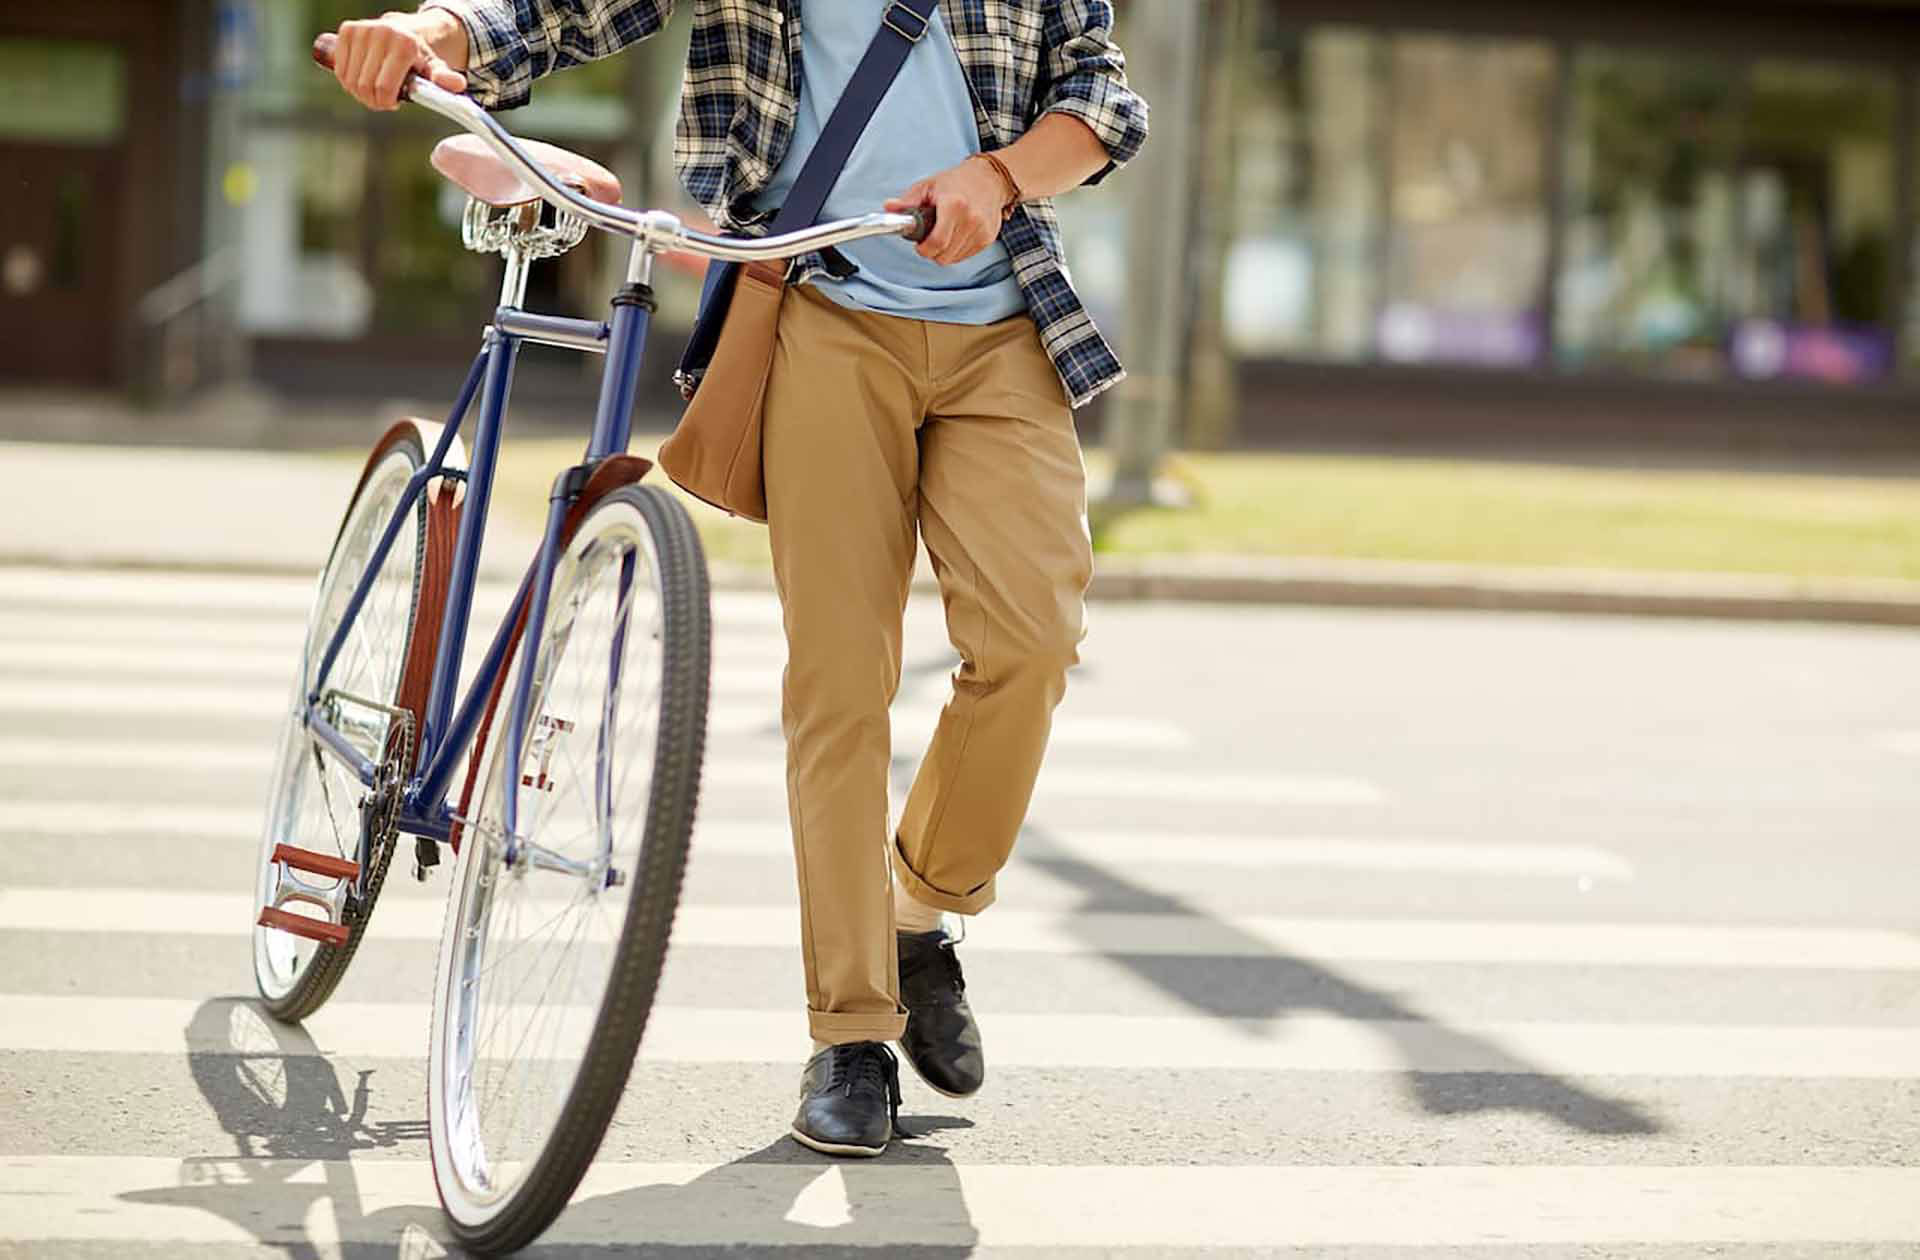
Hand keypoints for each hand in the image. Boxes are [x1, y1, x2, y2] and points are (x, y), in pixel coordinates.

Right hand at [331, 12, 466, 109]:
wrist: (405, 30)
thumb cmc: (420, 57)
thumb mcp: (435, 69)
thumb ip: (444, 79)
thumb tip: (457, 85)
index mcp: (404, 44)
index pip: (384, 88)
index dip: (386, 103)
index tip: (394, 103)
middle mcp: (382, 33)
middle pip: (365, 86)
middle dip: (373, 100)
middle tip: (383, 99)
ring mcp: (362, 30)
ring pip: (350, 79)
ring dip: (359, 92)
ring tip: (374, 88)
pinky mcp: (347, 30)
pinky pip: (340, 68)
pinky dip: (348, 80)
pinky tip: (362, 77)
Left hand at [884, 157, 1009, 265]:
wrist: (988, 179)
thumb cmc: (956, 182)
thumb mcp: (928, 186)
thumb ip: (907, 201)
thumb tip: (889, 207)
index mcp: (954, 205)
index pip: (937, 243)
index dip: (924, 249)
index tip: (920, 245)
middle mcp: (971, 219)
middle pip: (944, 255)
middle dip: (932, 250)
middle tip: (931, 235)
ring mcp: (981, 230)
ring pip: (953, 258)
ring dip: (945, 251)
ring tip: (945, 231)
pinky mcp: (988, 238)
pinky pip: (965, 256)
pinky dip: (956, 250)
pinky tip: (956, 234)